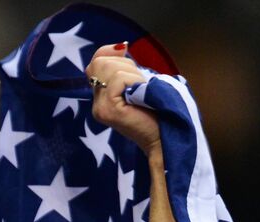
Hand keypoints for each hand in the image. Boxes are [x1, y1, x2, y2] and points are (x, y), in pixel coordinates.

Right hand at [86, 43, 160, 158]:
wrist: (164, 137)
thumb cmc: (155, 111)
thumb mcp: (137, 84)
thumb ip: (124, 69)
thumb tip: (121, 46)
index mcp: (102, 99)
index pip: (94, 63)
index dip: (108, 51)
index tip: (125, 50)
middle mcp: (97, 105)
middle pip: (100, 62)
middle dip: (124, 64)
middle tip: (139, 84)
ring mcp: (100, 108)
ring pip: (110, 68)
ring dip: (132, 74)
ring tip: (141, 91)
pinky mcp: (108, 110)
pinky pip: (118, 78)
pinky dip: (134, 81)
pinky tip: (141, 95)